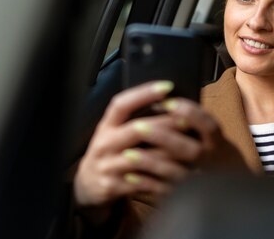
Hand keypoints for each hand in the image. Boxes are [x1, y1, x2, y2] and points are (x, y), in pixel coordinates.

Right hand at [73, 81, 202, 211]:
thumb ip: (132, 120)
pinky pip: (140, 183)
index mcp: (106, 125)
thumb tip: (166, 103)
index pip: (121, 104)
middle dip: (163, 124)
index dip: (143, 94)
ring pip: (140, 158)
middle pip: (135, 129)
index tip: (167, 87)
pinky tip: (176, 176)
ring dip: (166, 155)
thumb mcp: (113, 132)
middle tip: (187, 120)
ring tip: (187, 151)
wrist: (86, 184)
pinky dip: (159, 180)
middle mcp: (104, 143)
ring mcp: (107, 165)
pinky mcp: (112, 186)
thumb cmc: (109, 152)